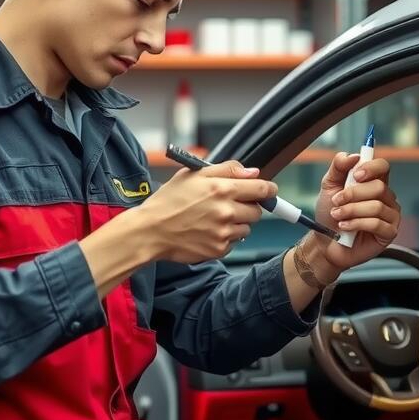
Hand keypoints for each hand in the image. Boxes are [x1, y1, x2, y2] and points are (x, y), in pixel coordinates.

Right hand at [126, 160, 276, 263]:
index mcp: (222, 189)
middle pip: (257, 211)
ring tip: (214, 219)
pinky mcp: (218, 250)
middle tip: (230, 205)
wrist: (150, 231)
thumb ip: (226, 169)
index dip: (268, 189)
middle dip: (248, 207)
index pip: (261, 189)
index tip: (268, 191)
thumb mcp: (193, 174)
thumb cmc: (168, 201)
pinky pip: (234, 243)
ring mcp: (223, 233)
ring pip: (247, 228)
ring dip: (237, 223)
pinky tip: (208, 232)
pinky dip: (226, 238)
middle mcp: (226, 212)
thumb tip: (253, 172)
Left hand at [308, 153, 400, 279]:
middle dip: (353, 194)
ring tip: (338, 216)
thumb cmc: (329, 214)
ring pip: (376, 206)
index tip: (356, 175)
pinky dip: (357, 224)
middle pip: (379, 187)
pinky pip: (377, 223)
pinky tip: (346, 227)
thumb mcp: (329, 186)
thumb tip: (352, 155)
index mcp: (374, 183)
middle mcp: (386, 197)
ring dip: (351, 210)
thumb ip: (338, 167)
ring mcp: (390, 215)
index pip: (383, 167)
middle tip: (337, 201)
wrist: (325, 242)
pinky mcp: (389, 232)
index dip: (372, 168)